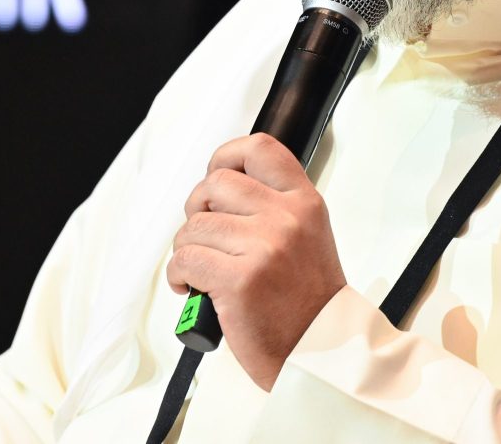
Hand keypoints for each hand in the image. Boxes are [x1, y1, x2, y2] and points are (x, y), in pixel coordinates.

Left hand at [166, 132, 346, 390]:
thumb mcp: (307, 236)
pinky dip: (179, 275)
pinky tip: (193, 286)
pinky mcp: (239, 280)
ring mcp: (263, 247)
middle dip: (198, 209)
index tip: (216, 174)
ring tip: (203, 270)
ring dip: (188, 249)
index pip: (259, 149)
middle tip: (206, 235)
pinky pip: (185, 259)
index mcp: (304, 203)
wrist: (321, 352)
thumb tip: (219, 189)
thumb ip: (273, 206)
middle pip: (215, 184)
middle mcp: (285, 218)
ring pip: (194, 226)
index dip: (227, 156)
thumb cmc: (308, 301)